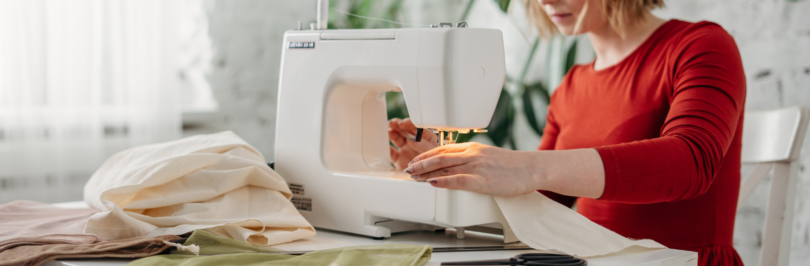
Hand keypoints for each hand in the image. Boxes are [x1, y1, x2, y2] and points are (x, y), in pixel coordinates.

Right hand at [388, 118, 437, 169]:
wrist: (434, 179)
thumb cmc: (438, 163)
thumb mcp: (434, 151)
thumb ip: (423, 144)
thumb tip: (411, 138)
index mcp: (425, 136)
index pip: (415, 126)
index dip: (408, 123)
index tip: (402, 123)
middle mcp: (414, 141)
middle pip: (404, 130)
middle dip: (397, 125)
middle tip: (391, 124)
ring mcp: (406, 150)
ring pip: (396, 139)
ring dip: (391, 134)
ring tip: (388, 132)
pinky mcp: (399, 159)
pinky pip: (391, 152)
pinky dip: (386, 148)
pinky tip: (384, 145)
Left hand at [403, 142, 542, 196]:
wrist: (532, 168)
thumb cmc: (514, 166)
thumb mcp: (490, 156)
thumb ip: (474, 159)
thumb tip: (459, 167)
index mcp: (473, 148)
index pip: (443, 149)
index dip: (426, 155)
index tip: (415, 161)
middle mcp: (472, 154)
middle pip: (439, 157)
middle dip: (420, 163)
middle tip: (407, 169)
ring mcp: (476, 167)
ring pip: (444, 167)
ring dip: (425, 172)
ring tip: (413, 177)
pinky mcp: (482, 181)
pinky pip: (457, 180)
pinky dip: (442, 182)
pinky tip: (431, 184)